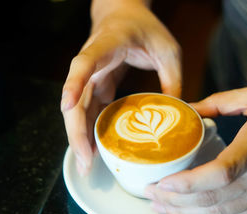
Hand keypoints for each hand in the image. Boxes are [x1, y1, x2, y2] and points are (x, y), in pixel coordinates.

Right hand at [61, 0, 181, 175]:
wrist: (123, 14)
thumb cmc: (145, 27)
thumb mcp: (168, 49)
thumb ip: (172, 78)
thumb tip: (179, 114)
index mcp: (108, 45)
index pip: (85, 63)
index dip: (74, 84)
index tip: (67, 106)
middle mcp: (92, 62)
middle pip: (76, 99)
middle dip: (76, 132)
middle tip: (85, 162)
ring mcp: (91, 76)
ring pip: (78, 110)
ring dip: (79, 138)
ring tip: (86, 165)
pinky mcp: (96, 85)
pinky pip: (89, 110)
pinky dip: (90, 130)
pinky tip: (94, 150)